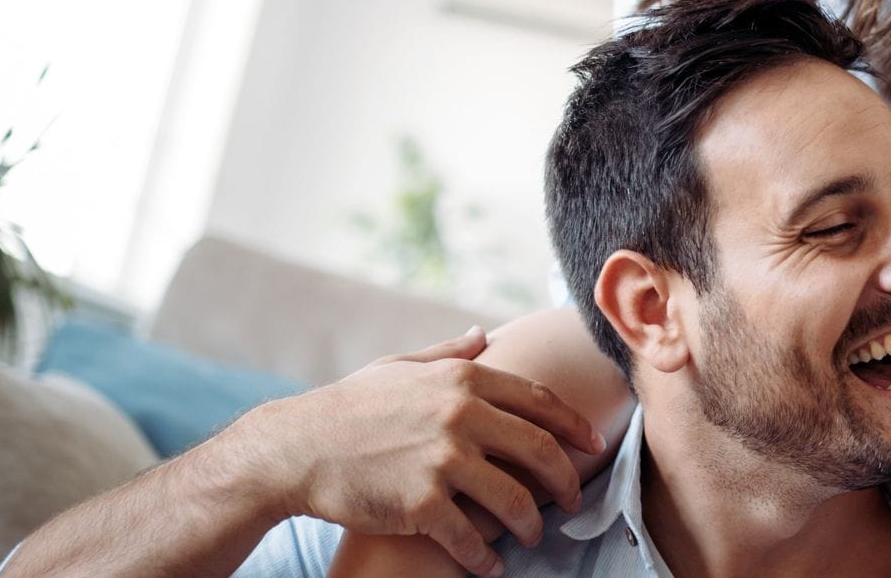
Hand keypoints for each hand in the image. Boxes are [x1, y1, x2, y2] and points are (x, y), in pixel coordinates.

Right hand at [215, 326, 606, 577]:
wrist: (296, 448)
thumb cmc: (349, 406)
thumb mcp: (401, 366)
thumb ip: (449, 354)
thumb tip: (483, 335)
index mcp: (462, 379)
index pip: (539, 401)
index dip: (574, 425)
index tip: (594, 444)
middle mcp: (460, 415)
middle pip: (539, 450)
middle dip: (566, 479)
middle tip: (573, 499)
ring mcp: (443, 460)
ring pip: (514, 499)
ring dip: (530, 525)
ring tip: (534, 537)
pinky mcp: (422, 503)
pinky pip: (471, 537)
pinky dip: (486, 558)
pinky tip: (490, 566)